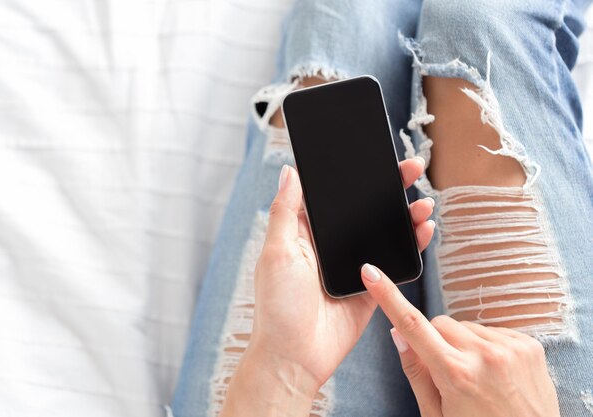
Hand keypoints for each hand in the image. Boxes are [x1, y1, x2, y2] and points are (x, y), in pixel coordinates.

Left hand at [219, 157, 435, 416]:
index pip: (334, 197)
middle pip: (364, 210)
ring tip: (423, 202)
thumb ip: (285, 211)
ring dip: (405, 215)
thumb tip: (289, 171)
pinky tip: (423, 230)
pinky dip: (411, 245)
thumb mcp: (276, 252)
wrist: (295, 357)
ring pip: (384, 232)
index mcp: (306, 234)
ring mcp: (352, 266)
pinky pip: (395, 262)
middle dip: (389, 189)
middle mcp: (330, 246)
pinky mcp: (371, 286)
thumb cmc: (278, 306)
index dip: (354, 177)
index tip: (374, 157)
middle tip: (411, 168)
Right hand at [361, 264, 559, 416]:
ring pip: (466, 326)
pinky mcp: (529, 345)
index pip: (412, 325)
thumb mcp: (436, 415)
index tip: (372, 273)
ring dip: (464, 344)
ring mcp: (510, 348)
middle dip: (436, 341)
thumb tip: (397, 333)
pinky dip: (487, 346)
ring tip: (477, 377)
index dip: (388, 296)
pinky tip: (495, 373)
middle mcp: (484, 355)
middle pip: (440, 323)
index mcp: (455, 374)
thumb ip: (415, 371)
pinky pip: (492, 331)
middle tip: (446, 372)